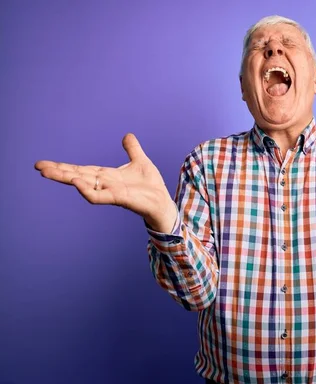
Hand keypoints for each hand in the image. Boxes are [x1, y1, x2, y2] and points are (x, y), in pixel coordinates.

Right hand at [34, 133, 177, 231]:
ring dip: (66, 178)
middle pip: (77, 176)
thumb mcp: (140, 161)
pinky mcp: (119, 199)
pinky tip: (76, 183)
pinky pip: (98, 197)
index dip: (63, 166)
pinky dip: (87, 190)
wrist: (162, 201)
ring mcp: (110, 192)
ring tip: (49, 172)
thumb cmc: (150, 185)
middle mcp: (105, 184)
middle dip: (58, 172)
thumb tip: (127, 136)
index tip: (43, 163)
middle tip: (38, 167)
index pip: (81, 169)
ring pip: (83, 185)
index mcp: (107, 175)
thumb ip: (132, 149)